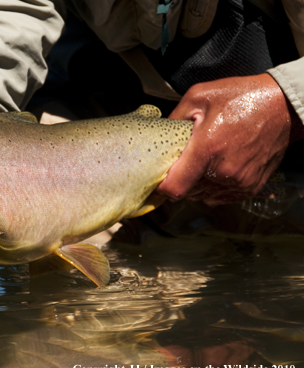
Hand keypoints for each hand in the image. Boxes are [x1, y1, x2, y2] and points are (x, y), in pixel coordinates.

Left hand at [157, 73, 302, 205]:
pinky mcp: (250, 187)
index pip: (175, 188)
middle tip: (182, 163)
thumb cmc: (241, 97)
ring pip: (204, 196)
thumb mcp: (198, 96)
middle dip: (180, 181)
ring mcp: (239, 182)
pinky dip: (214, 188)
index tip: (160, 178)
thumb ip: (174, 118)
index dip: (162, 187)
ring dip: (197, 185)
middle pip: (188, 193)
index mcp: (207, 149)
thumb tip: (159, 137)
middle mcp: (224, 171)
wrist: (282, 105)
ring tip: (201, 164)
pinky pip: (221, 197)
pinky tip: (215, 169)